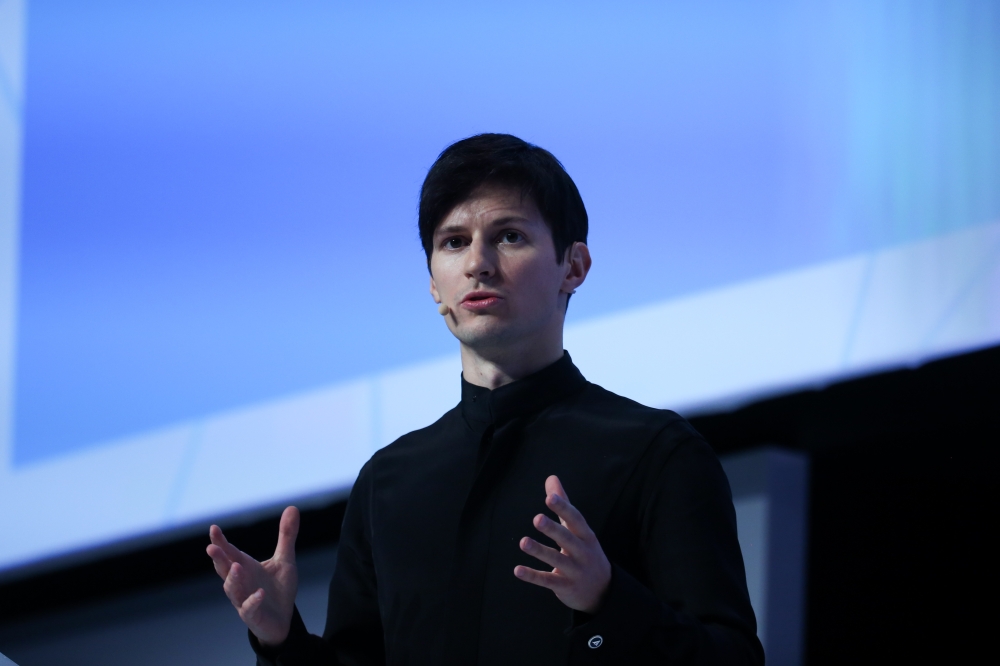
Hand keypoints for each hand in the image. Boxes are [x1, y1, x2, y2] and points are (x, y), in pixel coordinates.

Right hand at [206, 506, 299, 645]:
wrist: (283, 618)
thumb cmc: (278, 588)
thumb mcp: (285, 559)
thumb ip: (286, 535)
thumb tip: (292, 507)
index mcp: (245, 567)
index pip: (230, 552)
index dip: (221, 542)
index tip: (214, 528)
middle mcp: (240, 582)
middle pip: (224, 570)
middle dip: (218, 559)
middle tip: (212, 547)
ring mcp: (243, 599)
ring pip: (232, 589)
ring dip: (233, 579)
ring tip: (236, 566)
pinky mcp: (253, 615)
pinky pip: (249, 608)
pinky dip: (253, 600)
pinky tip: (260, 593)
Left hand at [514, 475, 611, 613]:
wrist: (604, 590)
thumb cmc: (586, 551)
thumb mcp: (579, 529)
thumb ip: (564, 503)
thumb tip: (551, 477)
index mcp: (586, 535)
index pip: (575, 519)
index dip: (563, 508)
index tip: (550, 497)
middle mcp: (582, 552)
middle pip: (567, 539)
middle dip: (553, 529)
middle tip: (537, 518)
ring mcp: (575, 571)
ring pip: (556, 560)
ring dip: (540, 551)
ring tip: (523, 542)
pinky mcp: (565, 587)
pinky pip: (548, 581)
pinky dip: (532, 576)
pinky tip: (517, 570)